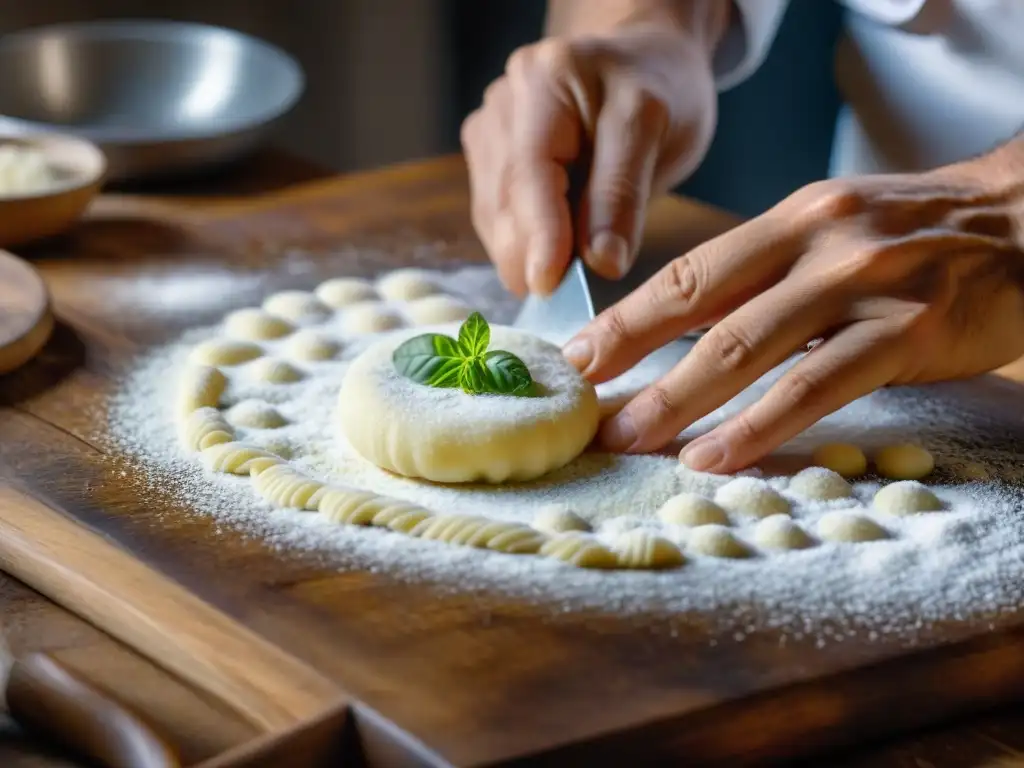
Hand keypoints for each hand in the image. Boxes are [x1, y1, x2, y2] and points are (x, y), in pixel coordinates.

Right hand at [461, 21, 720, 296]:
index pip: (531, 169)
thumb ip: (623, 193)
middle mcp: (504, 102)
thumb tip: (600, 263)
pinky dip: (521, 245)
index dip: (538, 232)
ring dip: (522, 256)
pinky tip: (550, 257)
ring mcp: (489, 129)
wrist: (643, 60)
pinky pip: (494, 216)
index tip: (546, 285)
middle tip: (564, 302)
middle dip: (529, 255)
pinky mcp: (487, 156)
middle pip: (504, 198)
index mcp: (546, 80)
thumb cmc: (660, 88)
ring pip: (492, 215)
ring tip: (562, 282)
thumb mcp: (655, 129)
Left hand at [561, 157, 1023, 472]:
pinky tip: (716, 458)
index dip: (627, 318)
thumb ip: (764, 275)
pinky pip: (817, 387)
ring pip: (750, 350)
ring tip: (632, 441)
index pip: (689, 272)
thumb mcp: (831, 233)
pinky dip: (758, 427)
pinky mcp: (908, 333)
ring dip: (679, 402)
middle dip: (632, 361)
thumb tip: (682, 327)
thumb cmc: (915, 238)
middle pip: (703, 307)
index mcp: (790, 220)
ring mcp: (863, 288)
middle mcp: (818, 244)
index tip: (578, 357)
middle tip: (587, 410)